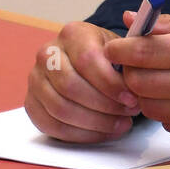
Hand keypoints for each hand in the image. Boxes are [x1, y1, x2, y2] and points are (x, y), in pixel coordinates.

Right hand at [25, 21, 142, 142]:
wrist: (86, 61)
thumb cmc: (108, 56)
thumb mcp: (121, 47)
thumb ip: (130, 55)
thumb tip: (138, 72)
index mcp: (72, 33)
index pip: (87, 60)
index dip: (111, 84)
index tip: (132, 99)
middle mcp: (47, 53)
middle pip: (71, 87)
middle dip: (104, 106)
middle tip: (128, 114)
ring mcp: (35, 79)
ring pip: (61, 109)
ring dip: (95, 123)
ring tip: (121, 124)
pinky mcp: (31, 103)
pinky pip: (53, 125)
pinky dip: (81, 134)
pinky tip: (103, 132)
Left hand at [104, 13, 169, 146]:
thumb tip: (131, 19)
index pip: (142, 52)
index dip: (120, 49)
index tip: (113, 48)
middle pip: (138, 83)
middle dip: (129, 73)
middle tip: (136, 65)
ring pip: (149, 108)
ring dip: (147, 94)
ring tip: (162, 81)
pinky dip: (169, 112)